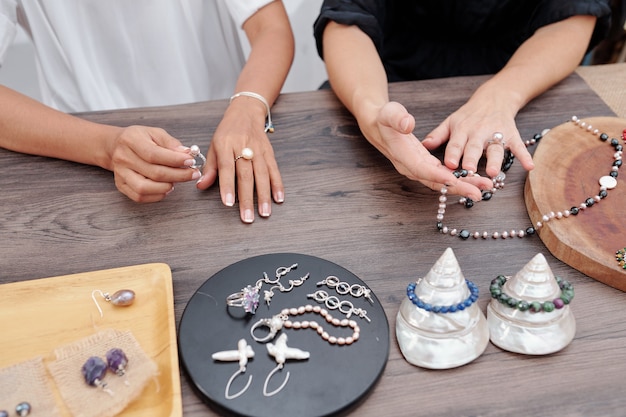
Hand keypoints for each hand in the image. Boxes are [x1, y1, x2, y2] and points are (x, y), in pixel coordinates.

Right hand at [108, 126, 200, 202]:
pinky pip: (139, 197)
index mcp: (131, 140)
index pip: (154, 154)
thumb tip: (187, 154)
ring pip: (144, 188)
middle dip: (178, 175)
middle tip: (193, 174)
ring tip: (177, 181)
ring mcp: (120, 173)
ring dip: (166, 187)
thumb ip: (171, 143)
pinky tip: (166, 188)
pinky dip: (156, 196)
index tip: (190, 161)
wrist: (116, 146)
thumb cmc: (140, 139)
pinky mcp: (121, 185)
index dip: (175, 160)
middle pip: (153, 173)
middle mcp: (123, 158)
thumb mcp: (155, 133)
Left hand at [196, 101, 283, 223]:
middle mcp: (243, 146)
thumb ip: (210, 167)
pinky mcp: (269, 152)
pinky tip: (279, 198)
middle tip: (247, 217)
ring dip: (264, 195)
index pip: (227, 168)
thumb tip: (201, 186)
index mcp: (225, 144)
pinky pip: (274, 170)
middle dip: (247, 198)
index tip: (229, 204)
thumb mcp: (213, 145)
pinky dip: (277, 184)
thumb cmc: (227, 132)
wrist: (245, 111)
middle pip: (246, 175)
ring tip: (264, 213)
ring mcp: (258, 149)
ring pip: (262, 174)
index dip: (228, 187)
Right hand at [369, 102, 491, 199]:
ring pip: (442, 182)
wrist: (378, 126)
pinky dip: (459, 180)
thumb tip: (408, 124)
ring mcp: (419, 168)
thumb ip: (397, 118)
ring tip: (485, 189)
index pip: (422, 169)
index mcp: (403, 156)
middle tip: (480, 193)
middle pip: (436, 182)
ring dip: (463, 186)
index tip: (455, 180)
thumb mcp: (389, 113)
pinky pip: (443, 176)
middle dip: (459, 188)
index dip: (438, 176)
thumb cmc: (384, 119)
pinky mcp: (426, 165)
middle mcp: (411, 167)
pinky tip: (475, 180)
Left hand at [422, 96, 533, 177]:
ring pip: (495, 148)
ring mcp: (496, 133)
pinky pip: (519, 146)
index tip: (448, 164)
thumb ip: (437, 135)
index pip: (455, 143)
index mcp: (462, 129)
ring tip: (492, 173)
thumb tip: (422, 146)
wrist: (495, 97)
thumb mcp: (450, 122)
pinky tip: (529, 166)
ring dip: (494, 160)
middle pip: (474, 147)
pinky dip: (524, 156)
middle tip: (469, 170)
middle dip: (471, 158)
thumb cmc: (468, 115)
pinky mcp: (512, 135)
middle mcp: (478, 132)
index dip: (452, 153)